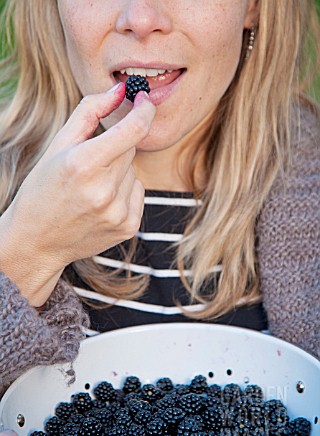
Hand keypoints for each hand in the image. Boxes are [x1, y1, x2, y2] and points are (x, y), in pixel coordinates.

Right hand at [0, 84, 155, 304]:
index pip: (133, 130)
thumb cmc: (43, 188)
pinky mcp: (128, 228)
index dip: (144, 111)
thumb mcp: (57, 145)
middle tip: (90, 164)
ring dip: (118, 173)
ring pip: (134, 172)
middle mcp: (104, 191)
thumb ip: (89, 111)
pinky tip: (101, 203)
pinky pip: (138, 192)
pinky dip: (124, 192)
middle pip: (131, 150)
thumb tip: (120, 90)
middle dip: (115, 148)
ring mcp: (118, 213)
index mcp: (83, 165)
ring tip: (92, 189)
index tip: (144, 101)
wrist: (38, 241)